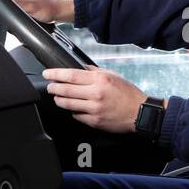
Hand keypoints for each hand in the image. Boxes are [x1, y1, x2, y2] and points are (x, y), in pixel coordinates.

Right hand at [6, 0, 74, 23]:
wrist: (61, 12)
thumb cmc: (49, 8)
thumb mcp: (28, 6)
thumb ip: (13, 2)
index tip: (8, 5)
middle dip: (12, 5)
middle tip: (21, 10)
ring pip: (15, 2)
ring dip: (18, 8)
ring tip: (27, 12)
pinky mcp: (31, 0)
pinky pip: (22, 5)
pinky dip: (24, 10)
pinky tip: (29, 13)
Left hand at [43, 67, 157, 132]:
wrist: (140, 112)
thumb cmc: (128, 94)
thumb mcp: (113, 76)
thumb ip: (95, 72)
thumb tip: (80, 68)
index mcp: (101, 80)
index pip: (71, 75)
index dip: (56, 74)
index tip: (47, 73)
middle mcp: (96, 93)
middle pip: (66, 90)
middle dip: (53, 88)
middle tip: (49, 86)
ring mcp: (94, 108)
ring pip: (68, 104)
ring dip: (59, 100)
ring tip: (57, 97)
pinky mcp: (95, 121)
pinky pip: (76, 115)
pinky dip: (72, 111)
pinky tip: (73, 108)